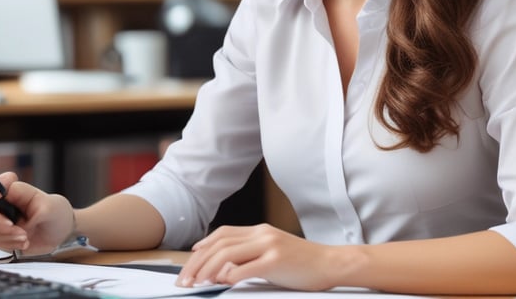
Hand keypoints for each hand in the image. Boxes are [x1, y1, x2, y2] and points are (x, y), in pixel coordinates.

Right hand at [0, 171, 73, 254]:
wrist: (61, 234)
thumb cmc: (57, 213)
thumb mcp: (48, 204)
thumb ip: (28, 199)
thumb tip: (9, 194)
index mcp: (12, 190)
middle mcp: (2, 203)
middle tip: (9, 223)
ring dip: (7, 234)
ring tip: (25, 235)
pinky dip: (9, 243)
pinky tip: (24, 241)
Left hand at [176, 224, 336, 290]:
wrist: (330, 263)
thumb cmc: (301, 263)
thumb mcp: (271, 254)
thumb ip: (249, 257)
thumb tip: (222, 270)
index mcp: (260, 231)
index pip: (222, 234)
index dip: (202, 247)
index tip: (190, 263)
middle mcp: (262, 234)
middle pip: (220, 243)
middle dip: (197, 262)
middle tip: (186, 279)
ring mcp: (269, 245)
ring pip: (228, 253)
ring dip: (208, 269)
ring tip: (198, 283)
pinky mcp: (277, 260)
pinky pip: (246, 267)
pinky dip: (230, 276)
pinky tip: (221, 284)